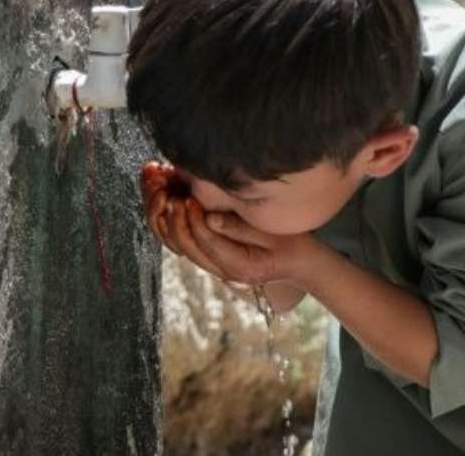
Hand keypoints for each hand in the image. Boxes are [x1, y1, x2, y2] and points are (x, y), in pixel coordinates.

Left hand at [138, 161, 318, 285]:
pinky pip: (186, 244)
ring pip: (181, 248)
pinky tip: (169, 202)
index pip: (206, 243)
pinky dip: (174, 225)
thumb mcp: (272, 233)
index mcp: (238, 267)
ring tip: (163, 195)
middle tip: (169, 194)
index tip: (188, 197)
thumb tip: (209, 218)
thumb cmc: (293, 244)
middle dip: (174, 220)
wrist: (302, 263)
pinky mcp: (213, 257)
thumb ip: (240, 227)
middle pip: (187, 248)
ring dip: (168, 222)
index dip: (194, 219)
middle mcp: (223, 272)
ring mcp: (216, 267)